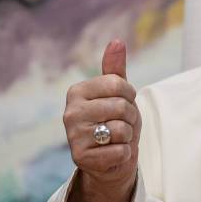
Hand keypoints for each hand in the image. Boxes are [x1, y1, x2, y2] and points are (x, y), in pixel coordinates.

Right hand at [63, 39, 140, 196]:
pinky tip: (113, 154)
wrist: (112, 160)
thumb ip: (115, 69)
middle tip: (121, 124)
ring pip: (121, 129)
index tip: (124, 102)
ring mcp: (73, 136)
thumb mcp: (118, 94)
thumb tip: (117, 41)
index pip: (118, 84)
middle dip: (130, 117)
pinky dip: (123, 154)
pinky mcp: (81, 158)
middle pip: (121, 107)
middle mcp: (70, 112)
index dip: (130, 95)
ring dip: (127, 136)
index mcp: (77, 91)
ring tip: (116, 139)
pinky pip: (119, 151)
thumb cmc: (116, 121)